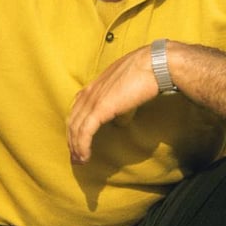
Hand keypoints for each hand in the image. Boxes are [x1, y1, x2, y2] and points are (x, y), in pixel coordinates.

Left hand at [67, 45, 159, 163]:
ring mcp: (93, 100)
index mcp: (94, 86)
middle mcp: (89, 92)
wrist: (154, 64)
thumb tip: (120, 114)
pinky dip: (82, 146)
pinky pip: (85, 132)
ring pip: (76, 128)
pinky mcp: (100, 108)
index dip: (75, 126)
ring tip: (79, 161)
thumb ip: (118, 98)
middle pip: (72, 120)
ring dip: (76, 147)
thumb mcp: (125, 85)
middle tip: (75, 157)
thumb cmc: (146, 72)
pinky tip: (85, 157)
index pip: (77, 109)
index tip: (77, 140)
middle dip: (72, 140)